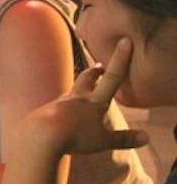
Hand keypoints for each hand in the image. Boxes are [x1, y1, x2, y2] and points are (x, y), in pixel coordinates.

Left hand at [28, 38, 146, 154]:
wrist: (39, 137)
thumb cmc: (74, 137)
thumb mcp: (102, 141)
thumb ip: (122, 139)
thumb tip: (145, 138)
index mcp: (94, 102)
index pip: (112, 78)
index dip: (121, 59)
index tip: (124, 42)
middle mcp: (75, 99)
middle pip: (86, 79)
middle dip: (94, 72)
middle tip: (98, 67)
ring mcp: (57, 104)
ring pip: (68, 93)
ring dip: (75, 91)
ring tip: (78, 94)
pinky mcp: (42, 114)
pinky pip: (52, 109)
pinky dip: (58, 110)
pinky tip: (56, 116)